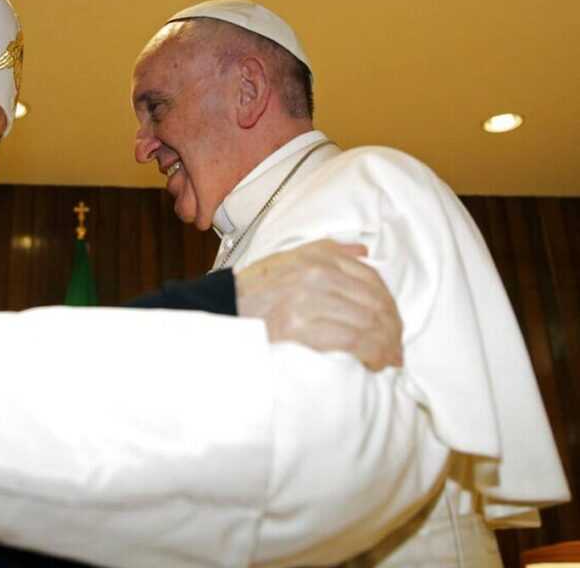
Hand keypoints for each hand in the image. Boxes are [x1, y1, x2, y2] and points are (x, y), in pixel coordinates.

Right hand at [235, 240, 402, 370]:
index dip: (389, 306)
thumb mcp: (287, 259)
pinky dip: (372, 353)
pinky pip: (353, 339)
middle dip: (392, 330)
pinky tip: (375, 363)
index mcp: (318, 256)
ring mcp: (309, 298)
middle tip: (395, 350)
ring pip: (369, 322)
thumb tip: (364, 252)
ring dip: (385, 345)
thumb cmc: (252, 291)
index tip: (393, 327)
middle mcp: (317, 272)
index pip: (371, 279)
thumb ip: (327, 252)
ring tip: (387, 360)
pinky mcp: (301, 325)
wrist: (219, 310)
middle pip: (375, 302)